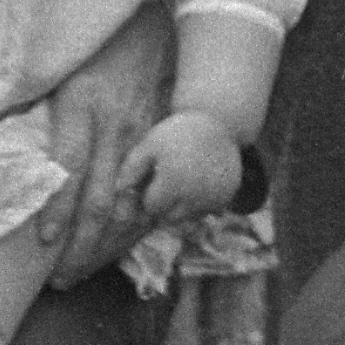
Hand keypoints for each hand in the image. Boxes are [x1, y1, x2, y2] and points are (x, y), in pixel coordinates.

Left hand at [34, 5, 179, 280]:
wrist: (143, 22)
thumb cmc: (85, 46)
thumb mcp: (51, 69)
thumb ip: (29, 109)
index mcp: (79, 104)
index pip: (69, 168)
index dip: (58, 210)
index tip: (44, 244)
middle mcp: (113, 124)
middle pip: (99, 198)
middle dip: (81, 246)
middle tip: (59, 279)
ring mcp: (142, 135)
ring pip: (127, 203)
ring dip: (105, 245)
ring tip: (81, 274)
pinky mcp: (158, 142)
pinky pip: (148, 192)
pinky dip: (132, 226)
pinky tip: (114, 249)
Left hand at [121, 113, 250, 231]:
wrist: (219, 125)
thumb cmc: (176, 134)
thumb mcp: (150, 144)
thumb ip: (131, 168)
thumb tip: (118, 191)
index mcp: (173, 180)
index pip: (152, 207)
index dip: (149, 192)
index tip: (155, 174)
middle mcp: (195, 194)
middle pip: (169, 218)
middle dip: (165, 204)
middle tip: (169, 178)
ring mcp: (213, 199)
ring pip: (188, 219)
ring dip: (181, 206)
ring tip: (183, 179)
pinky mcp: (225, 199)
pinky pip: (205, 212)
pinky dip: (199, 203)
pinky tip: (199, 181)